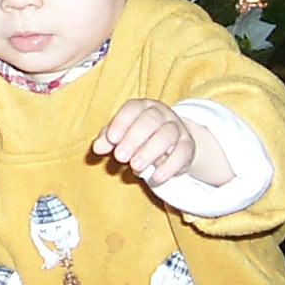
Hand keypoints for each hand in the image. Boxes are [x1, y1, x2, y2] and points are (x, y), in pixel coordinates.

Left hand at [92, 98, 230, 186]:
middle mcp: (161, 114)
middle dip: (134, 138)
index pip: (132, 109)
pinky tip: (156, 177)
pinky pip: (182, 153)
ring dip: (150, 151)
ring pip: (167, 135)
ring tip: (135, 167)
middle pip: (150, 120)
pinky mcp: (188, 146)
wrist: (172, 144)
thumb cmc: (140, 137)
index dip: (121, 122)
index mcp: (142, 107)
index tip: (111, 139)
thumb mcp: (123, 135)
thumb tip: (97, 148)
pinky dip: (170, 166)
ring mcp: (177, 129)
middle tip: (120, 157)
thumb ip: (108, 139)